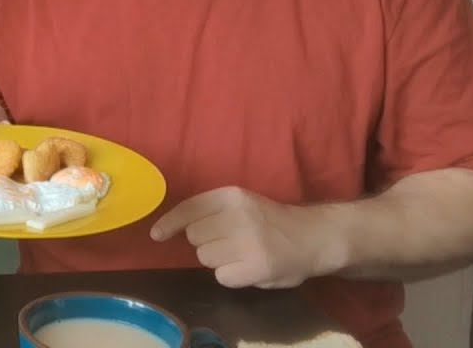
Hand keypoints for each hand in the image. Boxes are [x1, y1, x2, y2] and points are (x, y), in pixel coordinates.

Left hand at [150, 186, 339, 288]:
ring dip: (219, 260)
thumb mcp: (243, 204)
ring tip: (242, 254)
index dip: (169, 223)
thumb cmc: (272, 221)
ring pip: (206, 257)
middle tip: (230, 242)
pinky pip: (222, 277)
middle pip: (195, 237)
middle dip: (206, 242)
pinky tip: (249, 268)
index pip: (189, 208)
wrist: (315, 237)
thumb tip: (173, 228)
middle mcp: (238, 216)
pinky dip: (232, 276)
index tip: (156, 235)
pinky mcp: (256, 267)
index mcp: (232, 195)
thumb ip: (213, 211)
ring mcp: (248, 242)